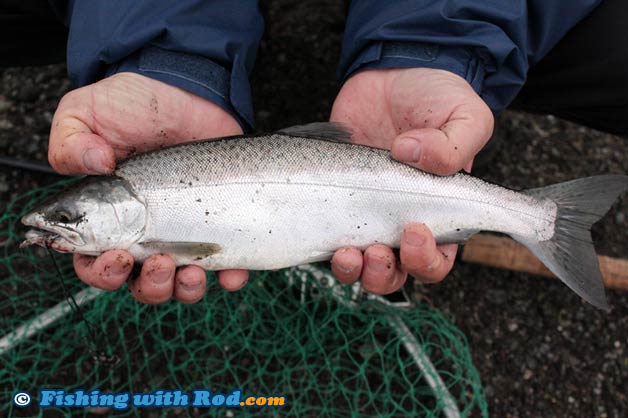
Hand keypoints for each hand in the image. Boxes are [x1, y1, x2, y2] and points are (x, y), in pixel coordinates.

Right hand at [50, 72, 247, 303]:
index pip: (95, 263)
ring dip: (184, 290)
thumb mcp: (85, 113)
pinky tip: (232, 272)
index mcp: (106, 220)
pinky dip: (230, 277)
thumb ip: (71, 143)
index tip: (119, 255)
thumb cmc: (132, 104)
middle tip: (158, 262)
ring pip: (181, 283)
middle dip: (149, 285)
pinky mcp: (220, 223)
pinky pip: (227, 264)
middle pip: (141, 283)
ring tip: (191, 272)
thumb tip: (95, 166)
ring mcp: (184, 231)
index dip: (102, 272)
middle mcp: (145, 233)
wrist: (187, 90)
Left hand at [330, 68, 493, 293]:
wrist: (392, 72)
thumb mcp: (465, 114)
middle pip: (396, 272)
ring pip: (359, 264)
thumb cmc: (437, 97)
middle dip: (384, 274)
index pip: (437, 259)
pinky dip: (323, 244)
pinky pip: (327, 233)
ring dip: (353, 271)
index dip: (427, 260)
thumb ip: (455, 143)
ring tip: (346, 253)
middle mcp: (400, 219)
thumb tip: (412, 156)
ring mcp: (365, 210)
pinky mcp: (335, 198)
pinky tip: (323, 234)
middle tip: (375, 252)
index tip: (414, 231)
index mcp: (438, 212)